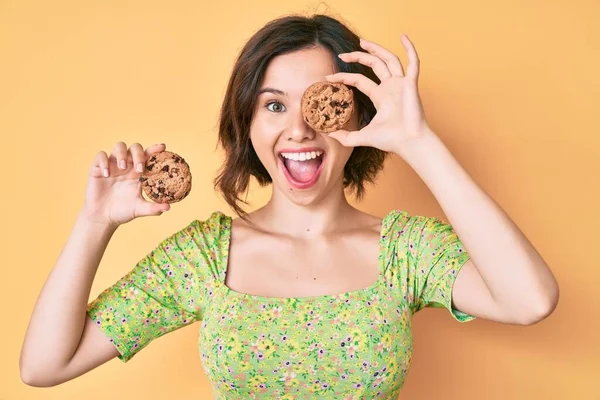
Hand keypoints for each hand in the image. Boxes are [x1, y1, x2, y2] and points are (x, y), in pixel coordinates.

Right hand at [80, 142, 169, 227]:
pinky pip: (101, 156)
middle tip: (139, 169)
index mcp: (139, 172)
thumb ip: (153, 208)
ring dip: (123, 154)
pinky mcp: (98, 168)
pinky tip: (106, 175)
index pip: (148, 156)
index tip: (162, 147)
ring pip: (119, 146)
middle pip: (135, 148)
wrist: (103, 217)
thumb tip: (168, 207)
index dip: (155, 149)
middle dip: (139, 154)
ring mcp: (112, 165)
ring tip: (122, 167)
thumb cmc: (123, 211)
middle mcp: (127, 165)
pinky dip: (104, 162)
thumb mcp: (139, 209)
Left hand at [324, 34, 432, 154]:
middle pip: (374, 65)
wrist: (408, 143)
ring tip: (362, 41)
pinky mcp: (411, 84)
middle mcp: (391, 87)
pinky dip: (410, 49)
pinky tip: (404, 37)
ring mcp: (401, 84)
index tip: (329, 77)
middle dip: (358, 56)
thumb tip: (328, 134)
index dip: (344, 76)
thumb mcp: (361, 137)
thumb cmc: (390, 140)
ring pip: (389, 59)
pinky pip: (413, 63)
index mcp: (381, 96)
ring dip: (377, 49)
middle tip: (343, 54)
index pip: (359, 80)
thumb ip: (345, 136)